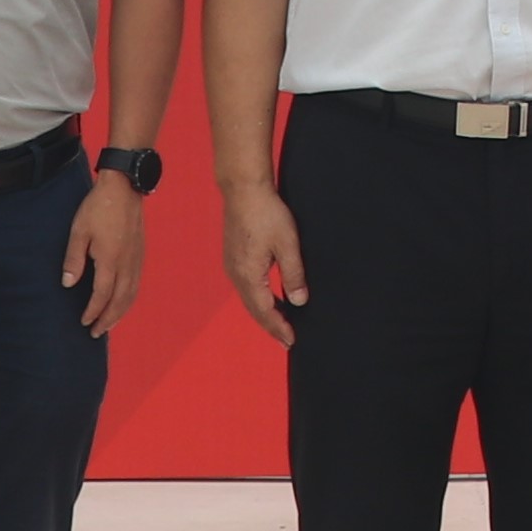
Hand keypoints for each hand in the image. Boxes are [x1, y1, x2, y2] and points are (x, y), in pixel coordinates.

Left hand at [62, 174, 149, 339]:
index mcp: (110, 259)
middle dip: (108, 319)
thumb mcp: (79, 231)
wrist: (124, 187)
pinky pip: (136, 284)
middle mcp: (126, 263)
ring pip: (131, 294)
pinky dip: (129, 299)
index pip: (101, 294)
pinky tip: (122, 302)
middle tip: (96, 333)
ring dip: (120, 312)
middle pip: (119, 300)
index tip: (83, 322)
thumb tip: (68, 284)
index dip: (92, 311)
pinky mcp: (140, 253)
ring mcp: (136, 259)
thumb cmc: (98, 207)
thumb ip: (73, 259)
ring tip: (109, 324)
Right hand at [221, 180, 309, 343]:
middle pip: (254, 309)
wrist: (243, 190)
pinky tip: (268, 297)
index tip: (291, 340)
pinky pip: (245, 287)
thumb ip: (294, 275)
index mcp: (249, 275)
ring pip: (249, 298)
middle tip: (286, 339)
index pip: (265, 311)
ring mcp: (232, 265)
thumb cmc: (266, 213)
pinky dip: (257, 298)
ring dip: (264, 312)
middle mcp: (236, 274)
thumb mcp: (287, 244)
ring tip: (280, 323)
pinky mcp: (233, 257)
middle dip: (271, 325)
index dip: (279, 327)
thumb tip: (299, 301)